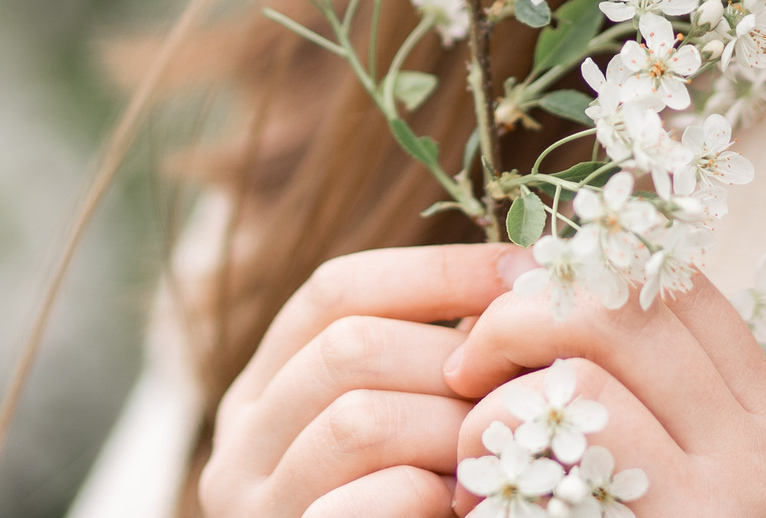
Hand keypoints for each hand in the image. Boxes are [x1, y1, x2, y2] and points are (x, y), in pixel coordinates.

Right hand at [200, 244, 513, 517]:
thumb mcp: (411, 430)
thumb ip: (436, 366)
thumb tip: (522, 275)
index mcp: (266, 390)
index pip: (336, 289)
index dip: (435, 271)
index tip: (524, 273)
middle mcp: (239, 446)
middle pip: (347, 347)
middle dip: (453, 357)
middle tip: (526, 380)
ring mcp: (256, 512)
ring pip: (356, 419)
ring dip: (453, 426)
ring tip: (505, 448)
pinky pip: (359, 505)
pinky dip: (426, 494)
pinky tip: (466, 505)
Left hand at [442, 269, 765, 516]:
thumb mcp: (648, 475)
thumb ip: (623, 389)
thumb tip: (528, 265)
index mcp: (762, 420)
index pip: (678, 285)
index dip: (579, 270)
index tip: (508, 297)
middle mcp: (763, 450)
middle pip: (628, 303)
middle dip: (520, 315)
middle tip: (464, 364)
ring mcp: (723, 497)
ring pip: (588, 358)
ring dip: (498, 389)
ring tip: (471, 451)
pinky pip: (560, 431)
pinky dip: (490, 444)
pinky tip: (471, 499)